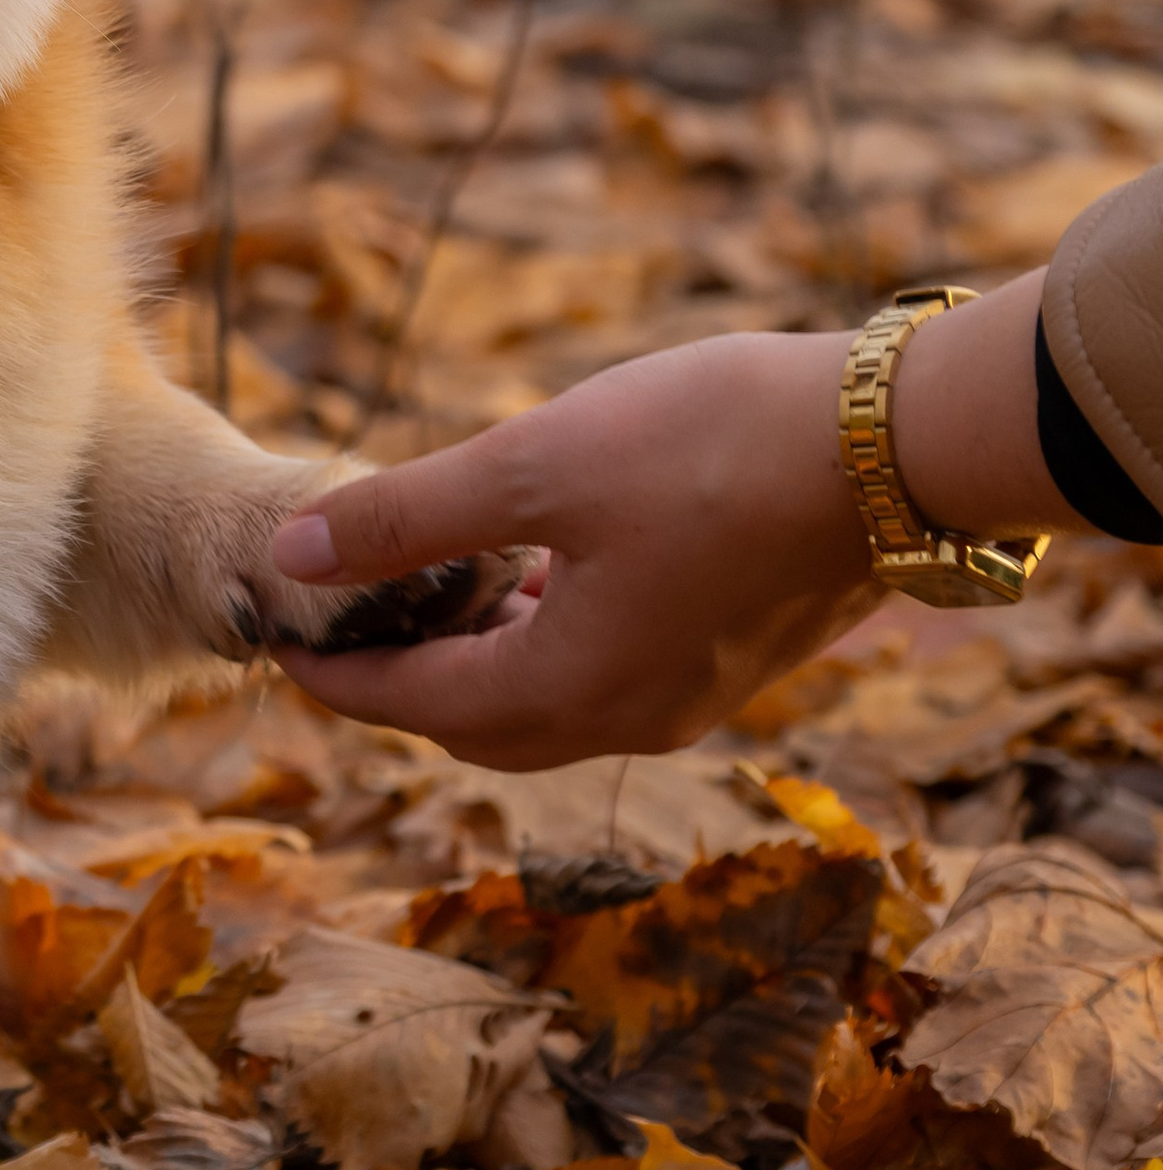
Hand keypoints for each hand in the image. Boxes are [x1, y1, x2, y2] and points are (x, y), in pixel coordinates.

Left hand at [269, 330, 879, 766]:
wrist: (894, 443)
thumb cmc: (709, 447)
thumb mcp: (533, 468)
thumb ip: (407, 518)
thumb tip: (290, 552)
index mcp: (569, 690)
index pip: (412, 706)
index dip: (334, 676)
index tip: (273, 646)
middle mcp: (630, 717)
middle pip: (479, 726)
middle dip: (401, 684)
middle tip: (338, 629)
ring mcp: (691, 693)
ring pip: (550, 702)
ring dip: (480, 658)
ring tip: (427, 590)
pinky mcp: (733, 652)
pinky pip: (609, 672)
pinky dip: (548, 638)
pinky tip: (539, 569)